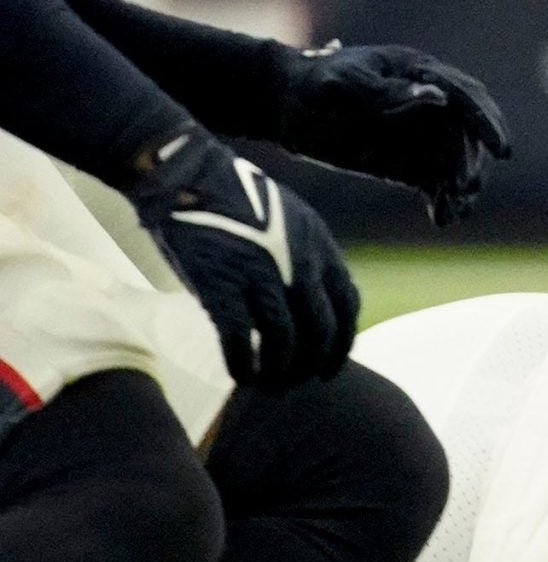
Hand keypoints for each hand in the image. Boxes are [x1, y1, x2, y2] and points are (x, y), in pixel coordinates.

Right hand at [125, 127, 356, 389]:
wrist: (187, 176)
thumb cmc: (237, 201)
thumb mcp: (291, 221)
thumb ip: (306, 259)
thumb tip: (311, 303)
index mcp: (320, 246)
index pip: (347, 307)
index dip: (341, 344)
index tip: (329, 368)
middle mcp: (298, 262)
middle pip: (319, 330)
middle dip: (311, 365)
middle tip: (296, 384)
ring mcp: (260, 273)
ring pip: (283, 341)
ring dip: (278, 372)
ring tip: (268, 386)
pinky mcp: (220, 284)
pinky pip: (239, 338)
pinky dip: (243, 364)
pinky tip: (240, 376)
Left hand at [273, 43, 511, 224]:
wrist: (284, 106)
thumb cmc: (312, 84)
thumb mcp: (343, 84)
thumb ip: (386, 92)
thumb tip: (437, 97)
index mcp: (420, 73)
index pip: (465, 97)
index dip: (486, 122)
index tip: (501, 150)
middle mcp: (430, 103)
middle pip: (466, 135)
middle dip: (470, 162)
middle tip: (464, 189)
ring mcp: (421, 134)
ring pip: (455, 162)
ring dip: (460, 187)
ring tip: (454, 212)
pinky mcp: (408, 161)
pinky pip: (436, 182)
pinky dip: (443, 200)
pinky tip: (441, 218)